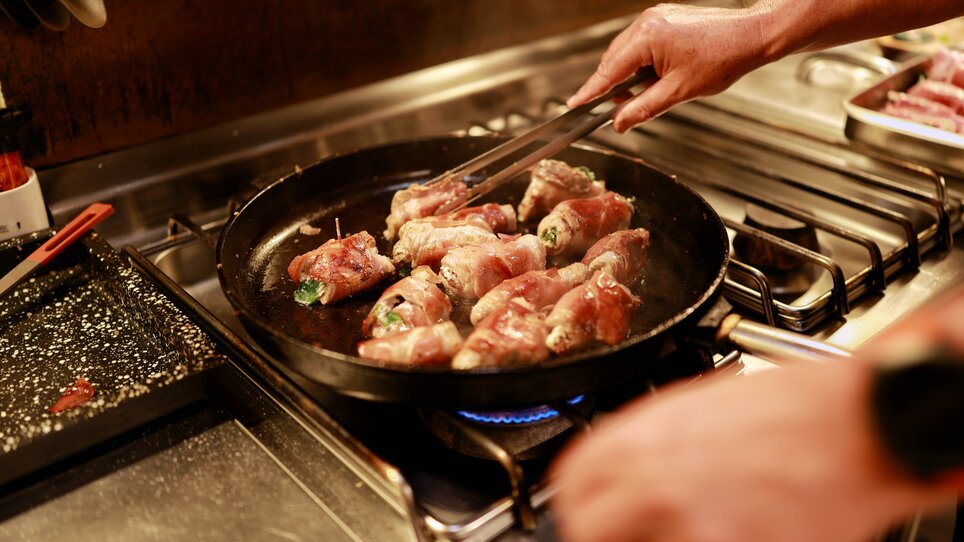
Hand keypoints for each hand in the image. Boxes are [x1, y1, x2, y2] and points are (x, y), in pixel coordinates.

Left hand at [550, 360, 947, 541]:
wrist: (856, 422)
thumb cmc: (791, 409)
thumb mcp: (696, 407)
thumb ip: (648, 444)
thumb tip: (624, 477)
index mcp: (635, 436)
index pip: (569, 483)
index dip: (581, 506)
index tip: (591, 518)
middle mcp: (647, 477)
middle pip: (586, 529)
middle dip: (604, 536)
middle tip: (632, 536)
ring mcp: (682, 521)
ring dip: (654, 540)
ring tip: (692, 528)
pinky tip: (735, 534)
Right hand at [568, 3, 778, 131]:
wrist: (751, 36)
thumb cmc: (723, 58)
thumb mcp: (678, 92)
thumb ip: (643, 108)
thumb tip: (619, 123)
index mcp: (648, 38)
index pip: (609, 71)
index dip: (591, 91)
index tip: (574, 105)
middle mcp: (647, 22)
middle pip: (613, 61)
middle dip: (614, 87)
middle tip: (621, 110)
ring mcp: (655, 17)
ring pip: (625, 53)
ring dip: (630, 75)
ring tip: (650, 92)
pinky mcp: (663, 18)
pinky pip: (640, 43)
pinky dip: (641, 63)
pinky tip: (656, 77)